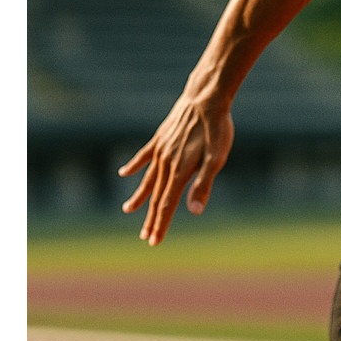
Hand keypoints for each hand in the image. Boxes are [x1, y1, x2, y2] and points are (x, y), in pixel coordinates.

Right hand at [117, 97, 233, 245]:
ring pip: (148, 179)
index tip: (153, 241)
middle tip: (145, 237)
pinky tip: (124, 174)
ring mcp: (160, 150)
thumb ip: (203, 185)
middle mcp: (165, 163)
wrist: (205, 98)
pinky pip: (143, 157)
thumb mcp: (216, 159)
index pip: (167, 204)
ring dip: (140, 197)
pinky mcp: (159, 138)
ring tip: (128, 210)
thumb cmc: (216, 130)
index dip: (161, 224)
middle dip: (151, 218)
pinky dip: (134, 167)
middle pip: (156, 196)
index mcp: (179, 171)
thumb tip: (193, 211)